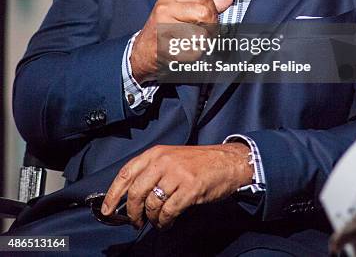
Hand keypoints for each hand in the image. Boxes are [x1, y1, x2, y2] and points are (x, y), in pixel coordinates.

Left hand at [101, 142, 252, 228]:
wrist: (227, 162)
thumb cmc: (198, 163)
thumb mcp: (171, 158)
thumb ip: (151, 172)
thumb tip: (131, 197)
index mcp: (156, 153)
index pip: (126, 173)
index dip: (113, 194)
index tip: (107, 209)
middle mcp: (163, 161)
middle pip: (136, 192)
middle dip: (132, 213)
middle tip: (135, 222)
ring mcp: (177, 174)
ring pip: (152, 204)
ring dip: (152, 219)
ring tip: (157, 221)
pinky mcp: (190, 188)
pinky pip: (168, 211)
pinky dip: (165, 221)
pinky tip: (168, 222)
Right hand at [130, 0, 232, 83]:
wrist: (141, 53)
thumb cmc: (162, 31)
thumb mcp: (180, 11)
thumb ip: (204, 5)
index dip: (211, 8)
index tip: (207, 18)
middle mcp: (164, 10)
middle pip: (205, 13)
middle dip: (211, 26)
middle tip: (204, 32)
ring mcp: (163, 29)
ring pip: (202, 34)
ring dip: (203, 43)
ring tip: (193, 43)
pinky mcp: (165, 49)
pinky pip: (194, 52)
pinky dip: (195, 55)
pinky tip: (185, 51)